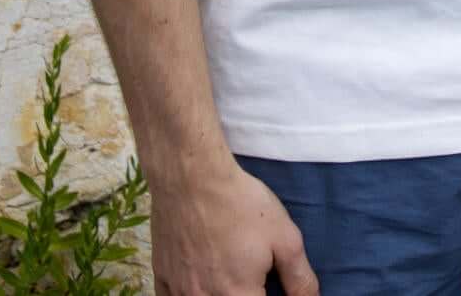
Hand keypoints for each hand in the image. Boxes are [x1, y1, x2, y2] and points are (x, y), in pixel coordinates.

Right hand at [151, 160, 319, 295]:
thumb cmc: (240, 203)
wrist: (191, 176)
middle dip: (242, 293)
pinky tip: (199, 283)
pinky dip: (187, 295)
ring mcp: (180, 292)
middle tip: (250, 278)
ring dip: (215, 294)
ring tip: (226, 277)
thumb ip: (299, 278)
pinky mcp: (161, 278)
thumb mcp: (284, 237)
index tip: (267, 286)